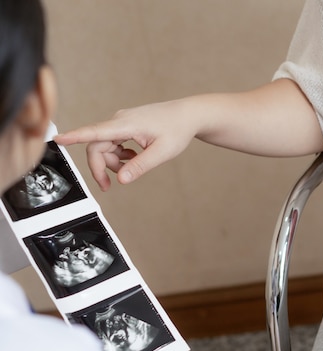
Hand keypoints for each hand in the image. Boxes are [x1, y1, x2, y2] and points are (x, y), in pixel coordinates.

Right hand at [54, 99, 197, 190]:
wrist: (188, 115)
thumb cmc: (177, 129)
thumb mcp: (162, 152)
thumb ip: (140, 166)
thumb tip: (121, 179)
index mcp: (126, 124)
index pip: (95, 132)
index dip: (75, 137)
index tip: (58, 139)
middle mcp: (120, 120)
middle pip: (97, 145)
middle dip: (101, 166)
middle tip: (108, 186)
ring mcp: (122, 122)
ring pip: (105, 145)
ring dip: (113, 161)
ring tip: (132, 166)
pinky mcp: (126, 125)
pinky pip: (113, 142)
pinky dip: (119, 154)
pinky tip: (133, 157)